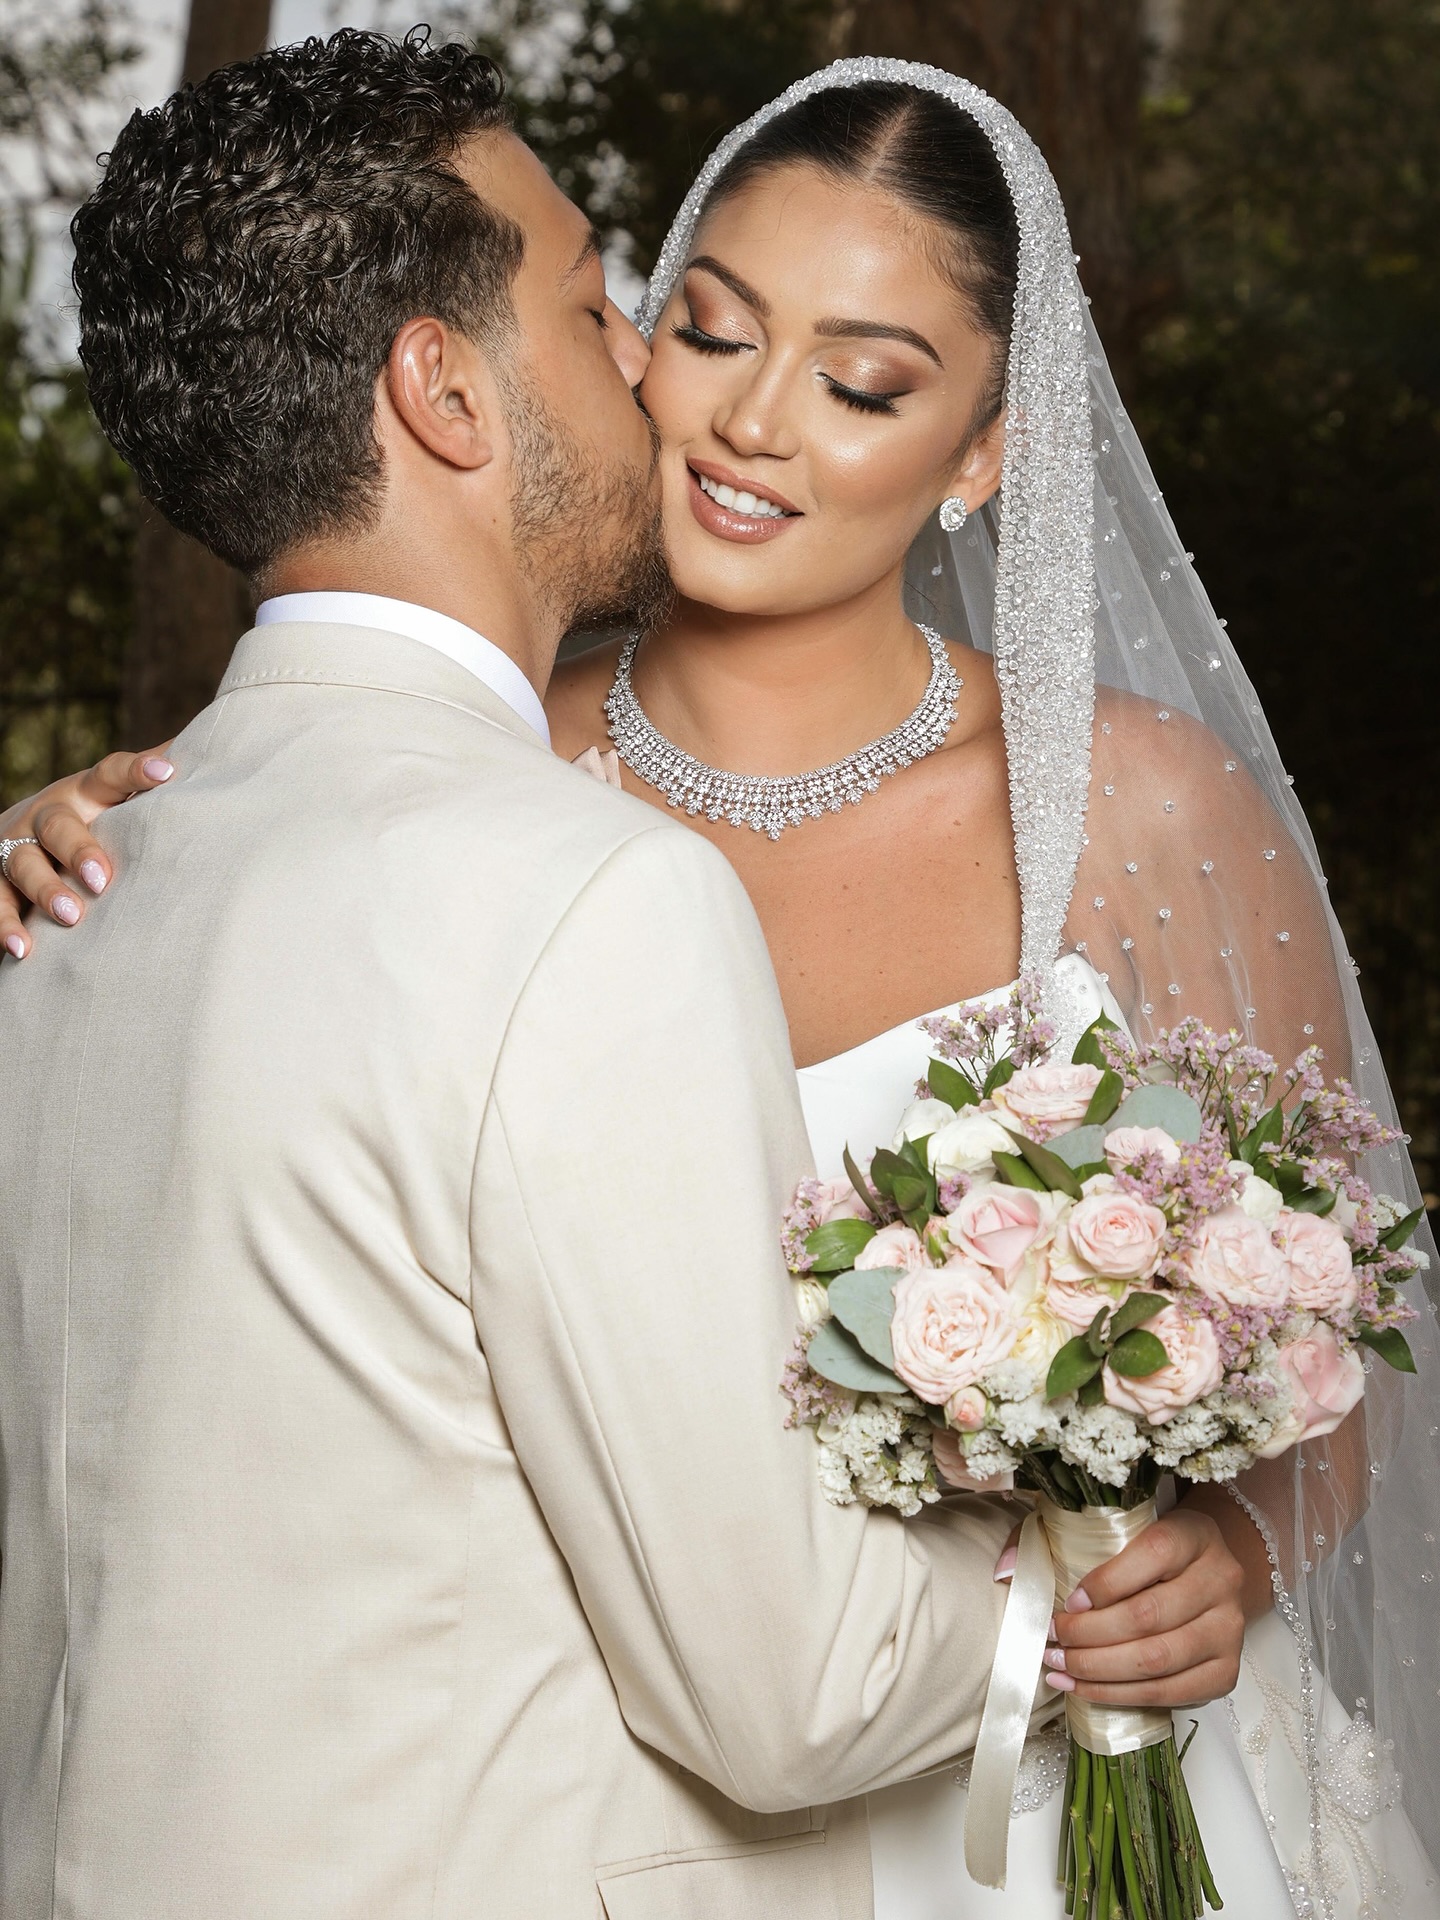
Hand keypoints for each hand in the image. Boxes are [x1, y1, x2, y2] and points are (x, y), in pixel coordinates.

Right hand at [0, 746, 172, 957]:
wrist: (23, 840)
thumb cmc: (94, 822)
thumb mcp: (119, 803)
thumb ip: (157, 787)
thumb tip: (217, 752)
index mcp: (86, 792)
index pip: (110, 773)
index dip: (136, 771)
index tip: (168, 773)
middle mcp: (48, 815)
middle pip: (58, 823)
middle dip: (79, 849)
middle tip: (103, 879)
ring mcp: (17, 847)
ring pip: (22, 862)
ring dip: (45, 888)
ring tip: (70, 916)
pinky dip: (5, 926)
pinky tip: (23, 948)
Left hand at [1044, 1508, 1245, 1709]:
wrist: (1206, 1574)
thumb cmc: (1144, 1551)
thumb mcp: (1108, 1528)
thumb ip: (1050, 1538)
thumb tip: (1004, 1571)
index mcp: (1193, 1534)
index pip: (1151, 1555)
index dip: (1104, 1584)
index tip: (1067, 1602)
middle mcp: (1220, 1580)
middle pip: (1149, 1616)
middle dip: (1090, 1636)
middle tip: (1051, 1641)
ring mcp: (1229, 1629)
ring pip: (1159, 1660)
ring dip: (1099, 1671)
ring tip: (1059, 1667)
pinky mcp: (1227, 1671)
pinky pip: (1172, 1692)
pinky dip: (1121, 1696)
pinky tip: (1085, 1688)